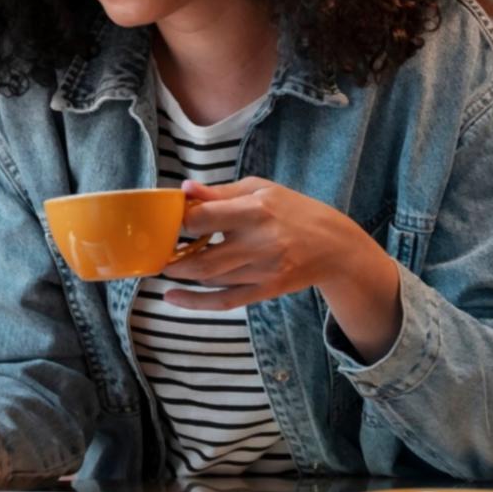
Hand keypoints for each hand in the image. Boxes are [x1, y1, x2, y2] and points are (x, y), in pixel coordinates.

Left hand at [164, 178, 402, 361]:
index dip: (178, 221)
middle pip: (201, 258)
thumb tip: (184, 189)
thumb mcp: (261, 190)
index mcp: (255, 210)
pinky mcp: (265, 290)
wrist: (335, 246)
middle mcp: (259, 242)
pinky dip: (194, 302)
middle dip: (171, 258)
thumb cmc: (293, 210)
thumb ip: (221, 192)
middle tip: (157, 251)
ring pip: (209, 279)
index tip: (166, 221)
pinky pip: (224, 301)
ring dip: (180, 275)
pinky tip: (172, 297)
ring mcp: (262, 270)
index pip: (203, 218)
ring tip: (165, 266)